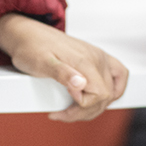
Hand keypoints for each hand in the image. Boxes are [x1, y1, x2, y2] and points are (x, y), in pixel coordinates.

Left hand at [0, 13, 127, 121]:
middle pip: (106, 95)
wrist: (26, 33)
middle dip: (85, 110)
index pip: (100, 93)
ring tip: (74, 108)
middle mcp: (96, 57)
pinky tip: (98, 98)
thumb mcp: (40, 62)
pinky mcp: (96, 58)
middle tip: (63, 113)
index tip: (66, 99)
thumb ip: (61, 73)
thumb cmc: (30, 47)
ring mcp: (98, 57)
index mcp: (84, 60)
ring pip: (111, 90)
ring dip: (94, 106)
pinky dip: (113, 90)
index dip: (84, 104)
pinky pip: (118, 75)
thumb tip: (80, 84)